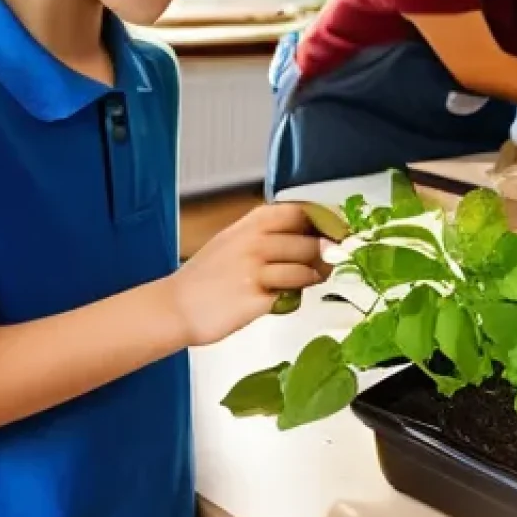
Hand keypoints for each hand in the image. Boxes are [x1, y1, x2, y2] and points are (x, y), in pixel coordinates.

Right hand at [168, 203, 329, 347]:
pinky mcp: (258, 298)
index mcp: (251, 223)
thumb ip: (268, 234)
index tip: (338, 230)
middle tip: (327, 261)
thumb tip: (311, 235)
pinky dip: (295, 297)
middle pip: (311, 241)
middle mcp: (255, 242)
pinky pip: (293, 295)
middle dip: (325, 254)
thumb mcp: (234, 239)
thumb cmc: (206, 275)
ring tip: (307, 280)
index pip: (301, 211)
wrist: (178, 305)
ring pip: (307, 269)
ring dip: (314, 277)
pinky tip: (285, 297)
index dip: (326, 220)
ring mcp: (256, 270)